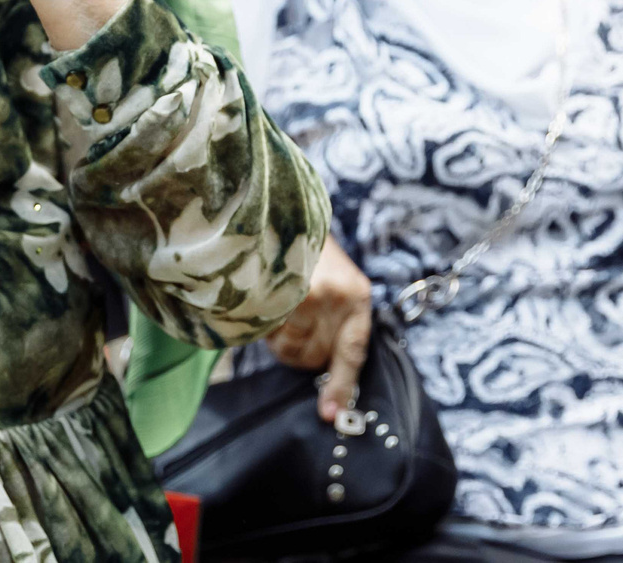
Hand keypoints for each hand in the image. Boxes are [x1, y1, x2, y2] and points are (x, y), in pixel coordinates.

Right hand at [266, 239, 372, 422]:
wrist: (286, 207)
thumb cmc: (312, 251)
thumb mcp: (338, 282)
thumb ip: (337, 323)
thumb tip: (324, 372)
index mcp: (358, 296)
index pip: (353, 352)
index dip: (341, 386)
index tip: (330, 415)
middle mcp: (336, 296)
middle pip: (315, 357)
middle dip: (302, 349)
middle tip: (294, 321)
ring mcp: (305, 291)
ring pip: (289, 348)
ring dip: (280, 337)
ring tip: (280, 305)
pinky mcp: (276, 287)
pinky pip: (269, 331)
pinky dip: (264, 326)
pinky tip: (265, 303)